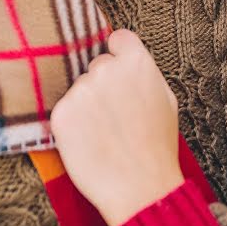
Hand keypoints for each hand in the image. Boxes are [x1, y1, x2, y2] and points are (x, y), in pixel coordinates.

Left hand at [50, 29, 183, 225]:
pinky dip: (74, 123)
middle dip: (104, 84)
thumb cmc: (156, 146)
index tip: (120, 73)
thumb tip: (126, 58)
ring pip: (80, 88)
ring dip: (87, 105)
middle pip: (97, 65)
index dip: (119, 55)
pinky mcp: (61, 113)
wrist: (139, 186)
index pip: (118, 38)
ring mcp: (81, 91)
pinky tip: (91, 141)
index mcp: (137, 63)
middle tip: (116, 114)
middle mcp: (106, 71)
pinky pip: (66, 109)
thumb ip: (144, 73)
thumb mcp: (165, 99)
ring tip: (105, 132)